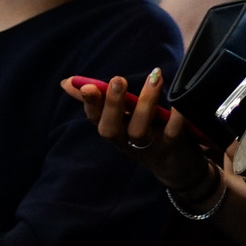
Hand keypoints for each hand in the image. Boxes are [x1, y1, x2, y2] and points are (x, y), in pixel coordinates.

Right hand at [67, 69, 209, 193]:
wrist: (178, 168)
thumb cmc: (146, 135)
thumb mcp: (122, 119)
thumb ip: (100, 100)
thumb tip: (67, 83)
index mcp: (114, 130)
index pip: (95, 119)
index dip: (90, 105)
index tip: (87, 86)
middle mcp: (127, 141)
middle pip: (111, 129)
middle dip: (112, 104)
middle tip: (117, 79)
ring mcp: (149, 147)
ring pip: (140, 130)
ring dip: (145, 103)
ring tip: (155, 77)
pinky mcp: (173, 149)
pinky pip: (173, 133)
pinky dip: (176, 117)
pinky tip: (179, 102)